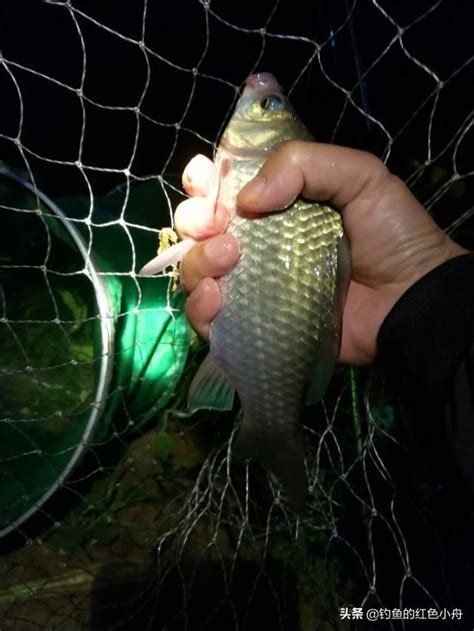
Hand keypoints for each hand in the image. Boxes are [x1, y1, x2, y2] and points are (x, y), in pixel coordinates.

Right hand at [176, 143, 467, 364]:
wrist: (411, 300)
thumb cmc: (391, 235)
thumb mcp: (360, 176)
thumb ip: (304, 164)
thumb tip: (245, 200)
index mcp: (278, 205)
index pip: (225, 188)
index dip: (204, 182)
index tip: (205, 182)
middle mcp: (258, 244)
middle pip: (200, 230)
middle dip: (195, 221)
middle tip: (216, 225)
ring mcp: (254, 286)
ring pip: (197, 271)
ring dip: (198, 261)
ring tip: (228, 259)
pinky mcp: (255, 326)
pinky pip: (209, 320)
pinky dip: (200, 307)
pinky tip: (216, 297)